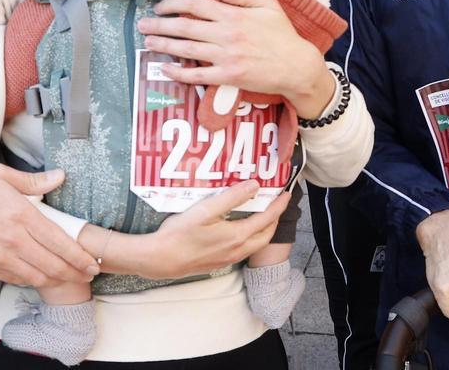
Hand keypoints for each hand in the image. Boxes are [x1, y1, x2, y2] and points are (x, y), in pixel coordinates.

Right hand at [0, 165, 99, 286]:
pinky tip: (43, 277)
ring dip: (57, 280)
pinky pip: (18, 279)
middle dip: (75, 272)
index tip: (92, 262)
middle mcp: (14, 241)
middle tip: (88, 274)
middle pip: (53, 265)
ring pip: (37, 277)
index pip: (59, 242)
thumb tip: (60, 176)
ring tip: (70, 278)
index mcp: (21, 216)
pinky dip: (34, 281)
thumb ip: (33, 181)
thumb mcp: (0, 175)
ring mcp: (1, 258)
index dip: (79, 256)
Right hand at [136, 181, 288, 278]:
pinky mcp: (220, 263)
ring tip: (263, 214)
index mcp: (237, 236)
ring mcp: (229, 259)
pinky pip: (245, 249)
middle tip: (277, 203)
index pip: (267, 219)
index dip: (279, 205)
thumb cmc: (180, 233)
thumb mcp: (205, 210)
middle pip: (266, 235)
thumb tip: (254, 185)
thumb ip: (232, 197)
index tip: (286, 194)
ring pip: (256, 244)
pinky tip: (243, 230)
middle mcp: (237, 250)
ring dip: (264, 229)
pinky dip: (251, 237)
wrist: (161, 259)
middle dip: (275, 218)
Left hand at [138, 0, 334, 118]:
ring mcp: (226, 56)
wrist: (296, 66)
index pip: (195, 4)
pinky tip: (165, 68)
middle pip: (185, 26)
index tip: (161, 6)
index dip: (173, 3)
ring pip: (187, 49)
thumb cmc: (282, 34)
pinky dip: (179, 73)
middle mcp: (226, 34)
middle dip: (160, 24)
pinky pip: (198, 75)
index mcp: (233, 14)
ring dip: (164, 44)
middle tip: (143, 24)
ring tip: (148, 42)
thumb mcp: (268, 4)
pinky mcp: (228, 76)